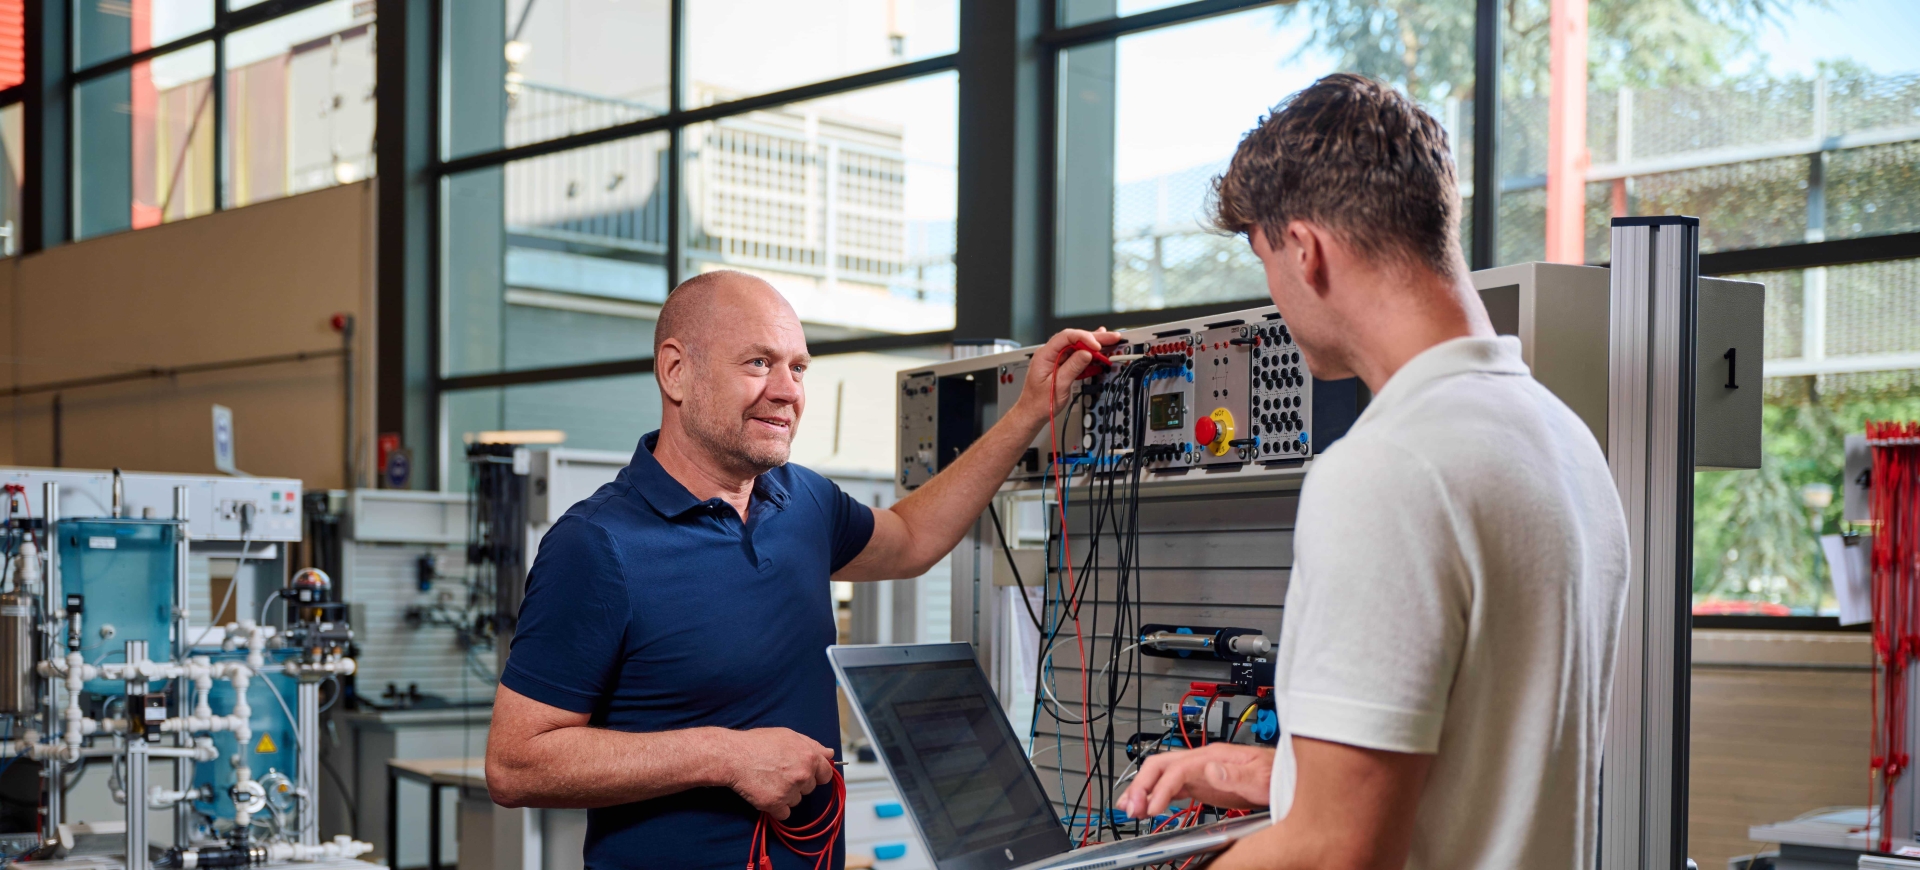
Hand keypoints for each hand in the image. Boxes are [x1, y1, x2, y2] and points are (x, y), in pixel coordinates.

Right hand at [722, 728, 835, 819]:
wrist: (733, 756)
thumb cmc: (758, 743)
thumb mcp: (788, 735)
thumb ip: (813, 745)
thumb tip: (829, 754)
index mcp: (809, 757)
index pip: (826, 774)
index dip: (817, 774)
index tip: (807, 774)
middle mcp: (803, 775)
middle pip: (809, 788)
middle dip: (798, 783)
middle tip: (780, 773)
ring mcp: (789, 791)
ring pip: (796, 801)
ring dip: (786, 796)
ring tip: (770, 781)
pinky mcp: (775, 804)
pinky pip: (784, 814)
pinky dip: (776, 808)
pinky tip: (766, 794)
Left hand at [1015, 327, 1125, 424]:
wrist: (1032, 413)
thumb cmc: (1039, 403)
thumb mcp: (1058, 386)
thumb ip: (1072, 368)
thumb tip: (1086, 353)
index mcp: (1045, 355)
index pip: (1066, 336)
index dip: (1084, 338)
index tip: (1097, 346)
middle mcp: (1050, 353)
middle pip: (1074, 339)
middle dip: (1094, 338)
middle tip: (1112, 338)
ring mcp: (1055, 359)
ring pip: (1077, 347)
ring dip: (1094, 345)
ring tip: (1110, 342)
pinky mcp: (1061, 366)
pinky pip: (1076, 357)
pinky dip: (1089, 355)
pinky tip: (1099, 353)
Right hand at [1117, 743, 1273, 819]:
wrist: (1286, 776)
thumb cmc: (1278, 774)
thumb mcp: (1262, 776)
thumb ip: (1237, 773)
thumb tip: (1209, 768)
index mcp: (1213, 756)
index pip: (1176, 769)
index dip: (1160, 788)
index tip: (1151, 808)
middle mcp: (1203, 761)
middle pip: (1160, 766)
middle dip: (1140, 785)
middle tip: (1129, 807)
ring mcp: (1201, 771)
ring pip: (1162, 776)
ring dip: (1143, 790)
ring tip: (1129, 807)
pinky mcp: (1202, 784)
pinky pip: (1173, 787)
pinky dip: (1156, 796)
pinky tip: (1149, 806)